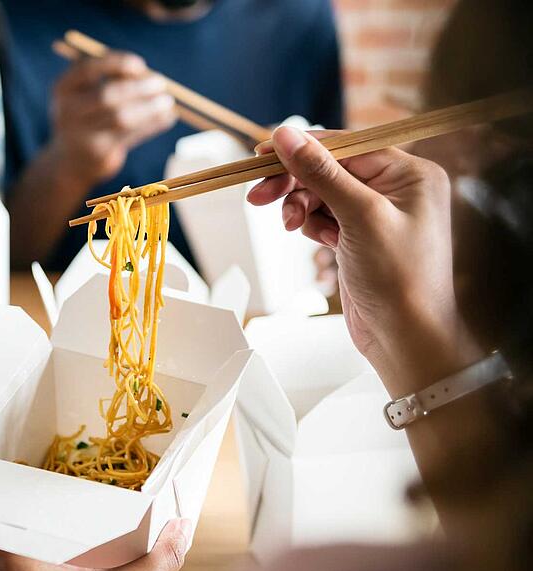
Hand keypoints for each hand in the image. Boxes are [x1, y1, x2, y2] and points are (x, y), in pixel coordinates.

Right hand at [50, 53, 176, 182]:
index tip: (140, 65)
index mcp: (63, 88)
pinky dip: (152, 124)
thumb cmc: (87, 115)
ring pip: (122, 118)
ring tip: (167, 101)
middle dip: (137, 88)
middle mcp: (68, 111)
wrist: (72, 159)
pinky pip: (131, 135)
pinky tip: (167, 117)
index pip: (88, 69)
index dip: (116, 64)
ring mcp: (82, 135)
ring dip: (149, 108)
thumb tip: (149, 74)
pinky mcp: (99, 154)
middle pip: (106, 96)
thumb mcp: (87, 92)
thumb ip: (110, 77)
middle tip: (161, 82)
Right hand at [247, 127, 482, 396]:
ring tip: (291, 226)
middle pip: (330, 169)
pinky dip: (312, 224)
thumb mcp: (359, 217)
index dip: (302, 148)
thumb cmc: (400, 279)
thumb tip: (288, 135)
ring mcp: (377, 214)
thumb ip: (321, 173)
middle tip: (257, 196)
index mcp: (410, 174)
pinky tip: (315, 240)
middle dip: (294, 182)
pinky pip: (325, 216)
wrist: (406, 338)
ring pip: (322, 193)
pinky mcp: (360, 237)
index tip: (262, 153)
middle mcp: (396, 189)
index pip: (347, 146)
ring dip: (300, 206)